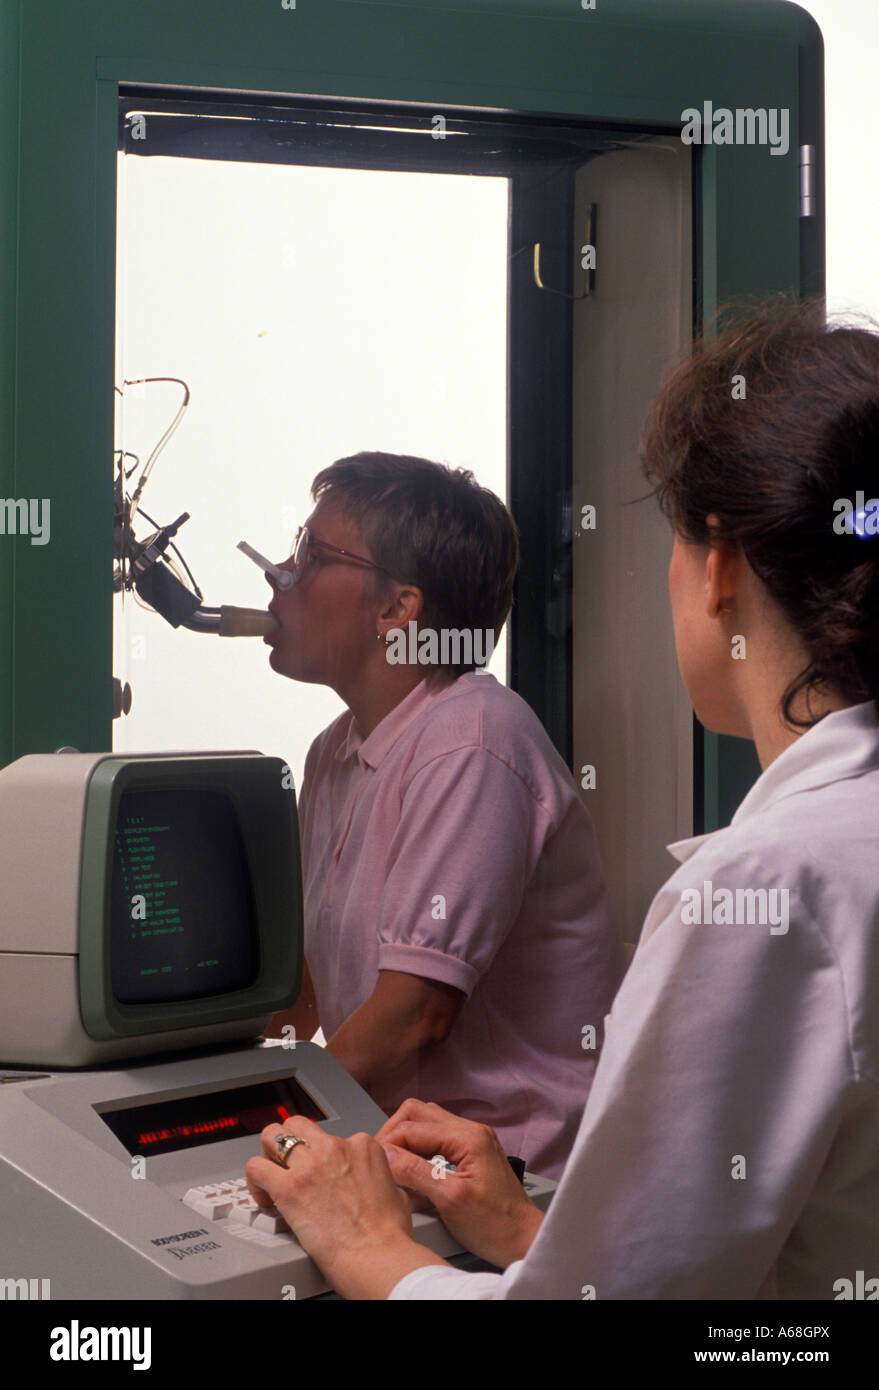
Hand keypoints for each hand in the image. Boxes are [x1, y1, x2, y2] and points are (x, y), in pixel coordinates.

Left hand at [245, 1118, 444, 1298]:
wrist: (376, 1256)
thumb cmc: (388, 1234)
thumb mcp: (396, 1193)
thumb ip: (380, 1179)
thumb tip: (377, 1185)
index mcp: (361, 1146)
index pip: (330, 1135)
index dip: (320, 1155)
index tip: (317, 1173)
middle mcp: (335, 1147)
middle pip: (297, 1126)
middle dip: (288, 1142)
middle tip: (286, 1164)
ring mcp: (310, 1164)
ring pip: (272, 1136)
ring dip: (268, 1154)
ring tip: (270, 1174)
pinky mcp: (288, 1187)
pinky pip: (256, 1168)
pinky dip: (254, 1180)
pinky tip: (264, 1196)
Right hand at [377, 1099, 543, 1269]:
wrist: (522, 1239)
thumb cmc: (495, 1225)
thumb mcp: (449, 1200)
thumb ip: (415, 1172)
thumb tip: (386, 1155)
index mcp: (468, 1137)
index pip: (413, 1126)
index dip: (388, 1143)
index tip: (374, 1163)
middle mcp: (471, 1131)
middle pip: (418, 1113)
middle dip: (394, 1132)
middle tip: (381, 1159)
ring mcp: (473, 1139)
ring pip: (426, 1122)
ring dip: (406, 1138)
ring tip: (393, 1162)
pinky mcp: (471, 1152)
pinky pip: (437, 1137)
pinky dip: (419, 1147)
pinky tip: (411, 1167)